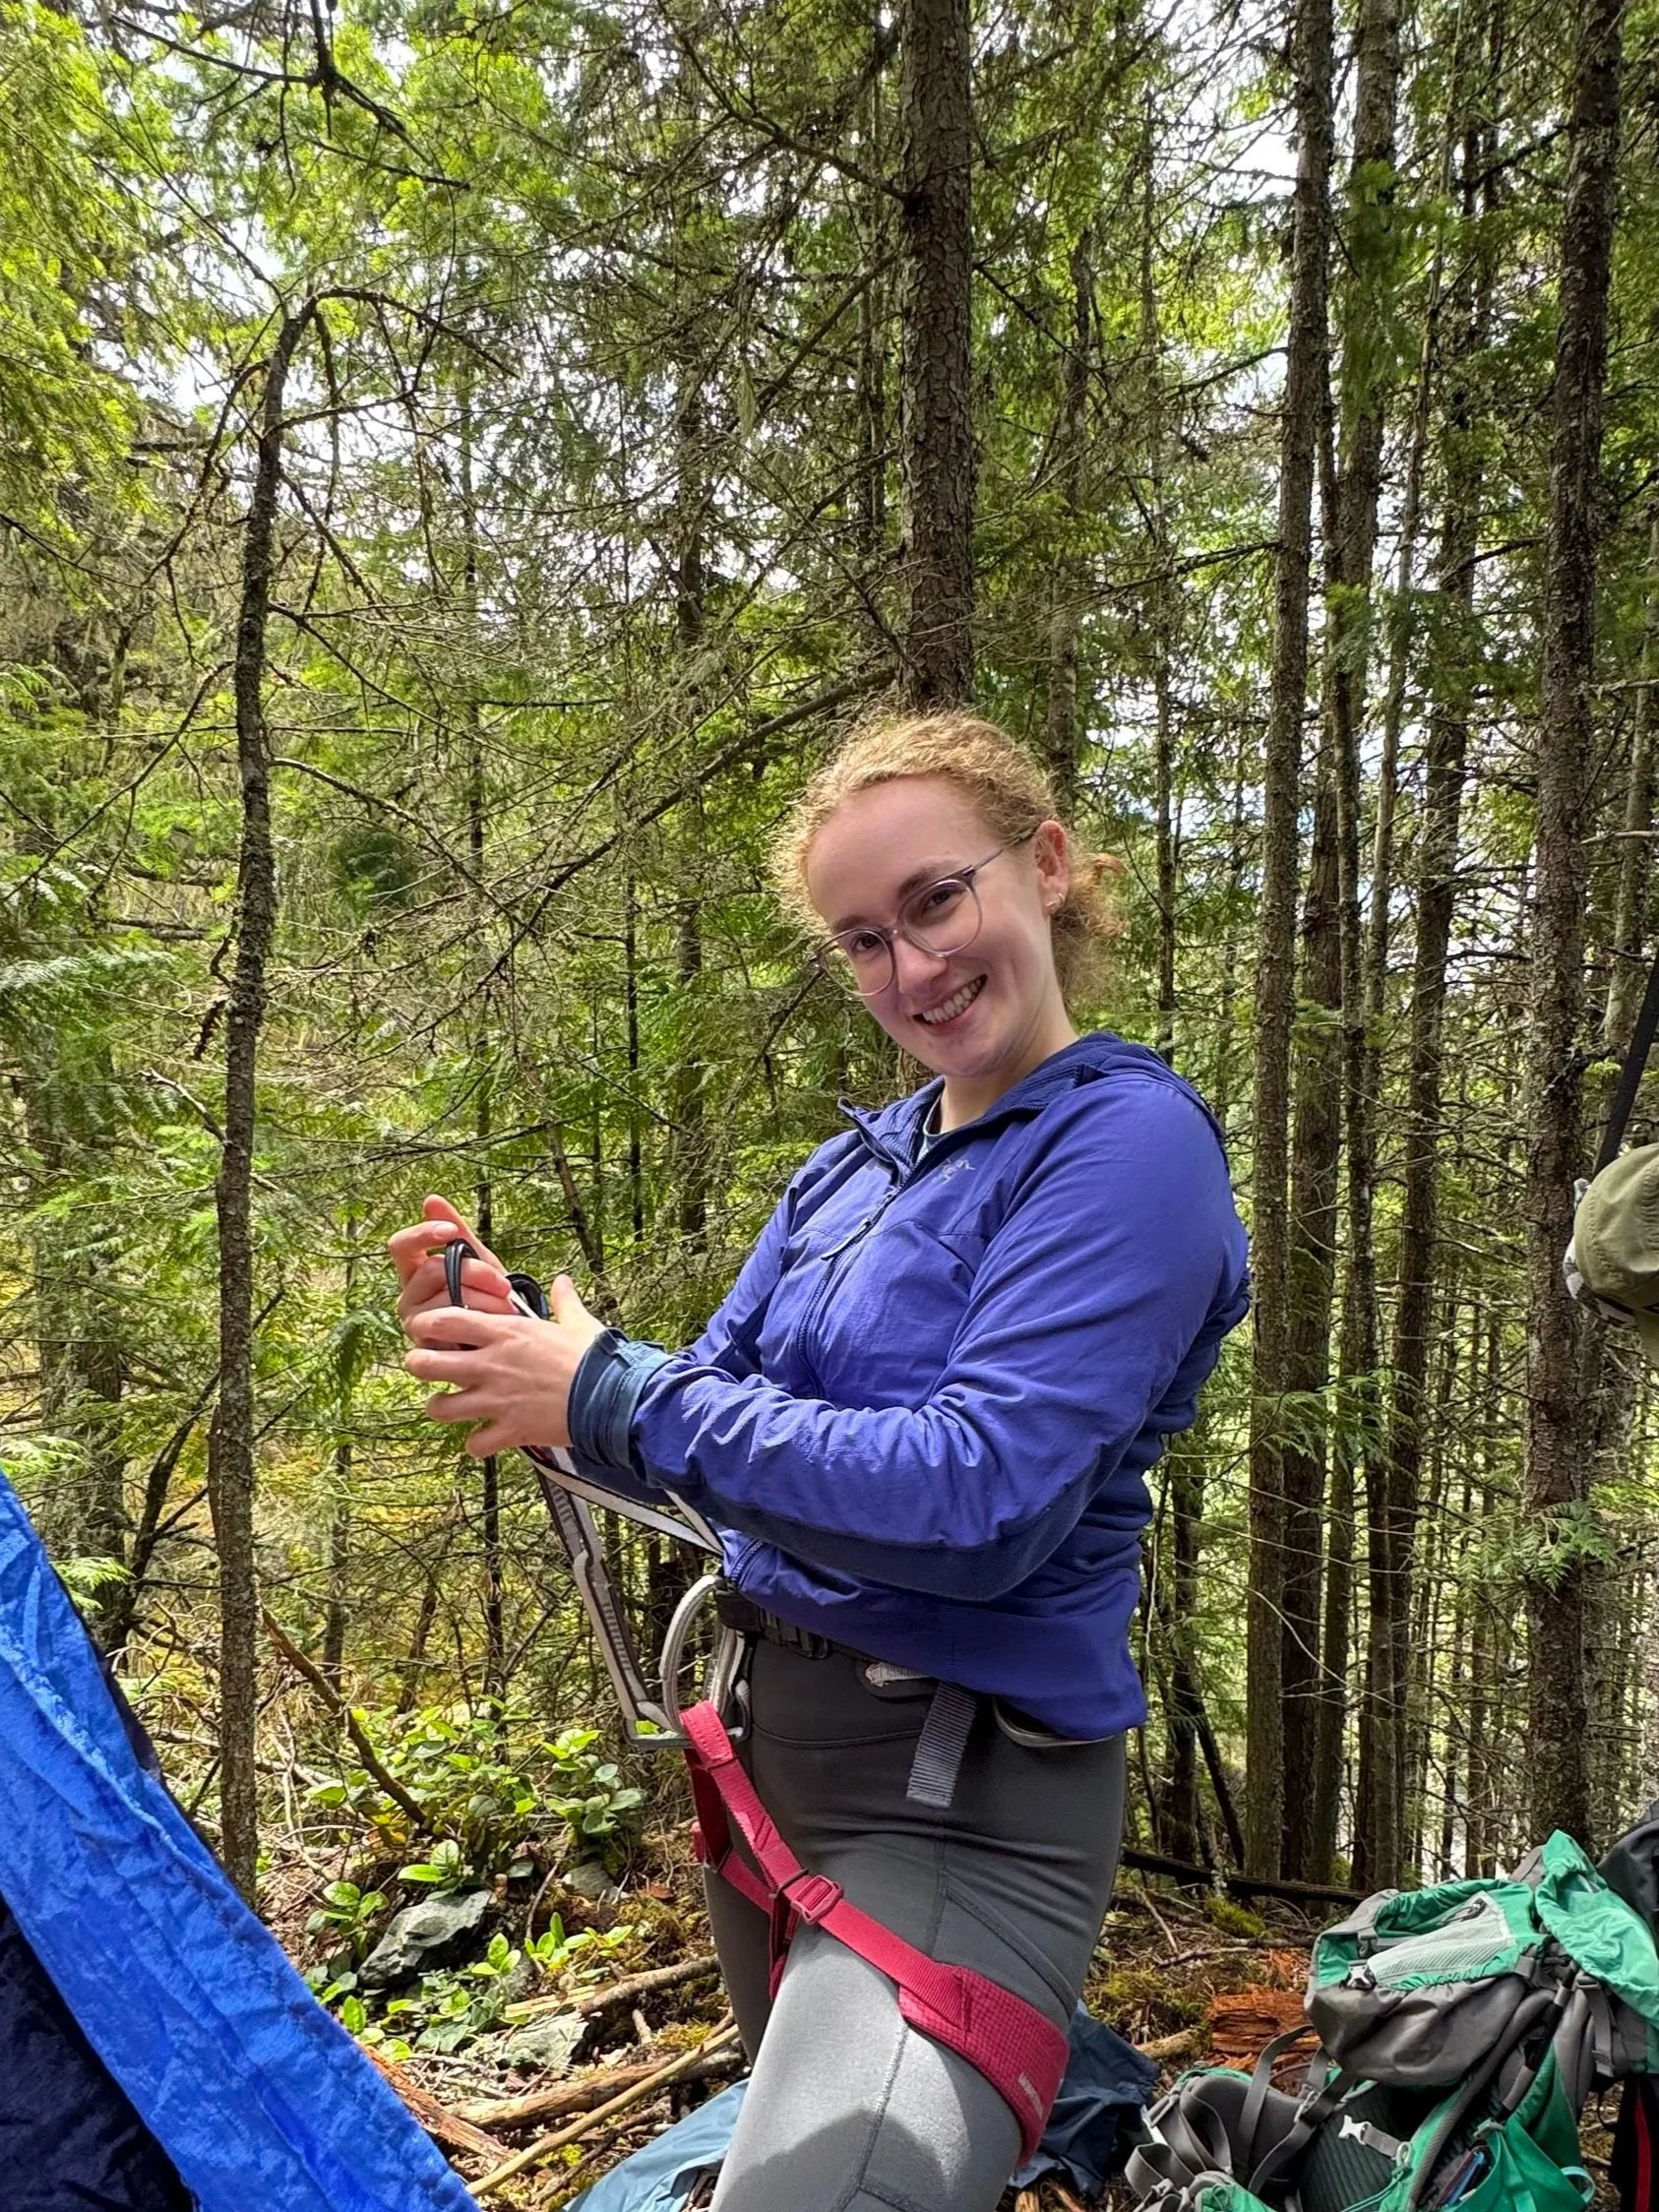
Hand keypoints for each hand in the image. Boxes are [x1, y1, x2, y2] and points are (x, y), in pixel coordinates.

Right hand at [389, 1196, 513, 1338]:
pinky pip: (450, 1329)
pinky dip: (478, 1322)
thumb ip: (458, 1233)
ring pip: (443, 1298)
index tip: (451, 1231)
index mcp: (414, 1272)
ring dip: (482, 1299)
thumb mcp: (478, 1261)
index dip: (422, 1234)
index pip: (400, 1245)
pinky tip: (494, 1324)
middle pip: (430, 1269)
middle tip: (503, 1284)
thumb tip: (430, 1198)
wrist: (506, 1340)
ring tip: (505, 1307)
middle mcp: (408, 1298)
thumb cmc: (488, 1297)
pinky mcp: (427, 1350)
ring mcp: (414, 1325)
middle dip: (473, 1272)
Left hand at [403, 1273, 606, 1456]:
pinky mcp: (510, 1430)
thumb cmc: (596, 1358)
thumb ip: (564, 1302)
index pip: (444, 1319)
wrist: (614, 1397)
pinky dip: (475, 1445)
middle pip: (426, 1364)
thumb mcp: (579, 1323)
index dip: (425, 1324)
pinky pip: (475, 1444)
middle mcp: (492, 1364)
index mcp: (505, 1332)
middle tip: (427, 1367)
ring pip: (440, 1407)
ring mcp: (497, 1400)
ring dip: (440, 1407)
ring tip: (448, 1405)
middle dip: (419, 1365)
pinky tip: (482, 1439)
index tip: (426, 1328)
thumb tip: (564, 1282)